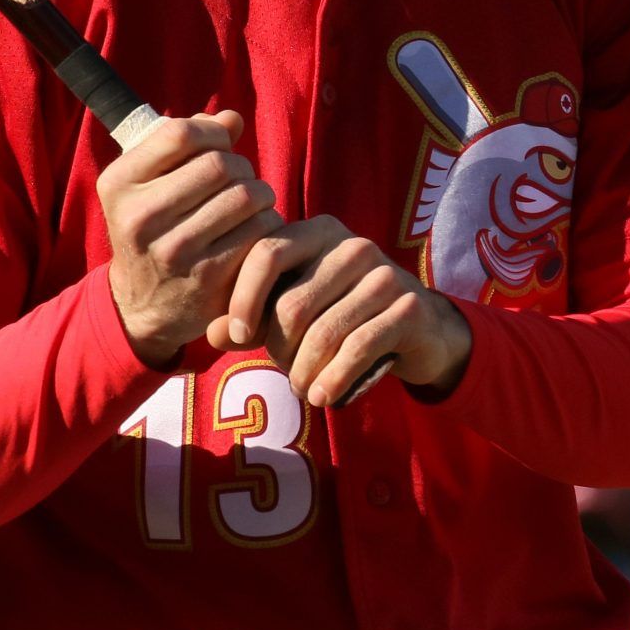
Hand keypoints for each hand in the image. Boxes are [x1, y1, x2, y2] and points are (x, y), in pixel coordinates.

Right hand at [99, 112, 279, 366]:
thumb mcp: (148, 184)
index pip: (180, 133)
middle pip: (220, 164)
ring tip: (250, 202)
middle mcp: (141, 217)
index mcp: (119, 184)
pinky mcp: (209, 278)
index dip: (212, 132)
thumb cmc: (153, 228)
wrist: (144, 304)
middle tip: (239, 180)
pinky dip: (268, 222)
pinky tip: (256, 229)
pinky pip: (260, 230)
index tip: (219, 145)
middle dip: (240, 165)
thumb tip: (231, 119)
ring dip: (260, 193)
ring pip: (246, 195)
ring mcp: (176, 250)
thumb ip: (186, 143)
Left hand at [217, 217, 470, 407]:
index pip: (266, 253)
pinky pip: (357, 348)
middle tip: (284, 371)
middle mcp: (352, 245)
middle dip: (279, 348)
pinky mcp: (408, 307)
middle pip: (292, 303)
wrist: (417, 329)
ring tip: (303, 388)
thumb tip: (212, 334)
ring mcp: (383, 274)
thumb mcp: (295, 311)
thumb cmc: (342, 315)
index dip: (244, 298)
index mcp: (317, 232)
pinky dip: (334, 378)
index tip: (237, 336)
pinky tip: (324, 397)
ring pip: (323, 331)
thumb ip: (252, 318)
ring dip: (305, 371)